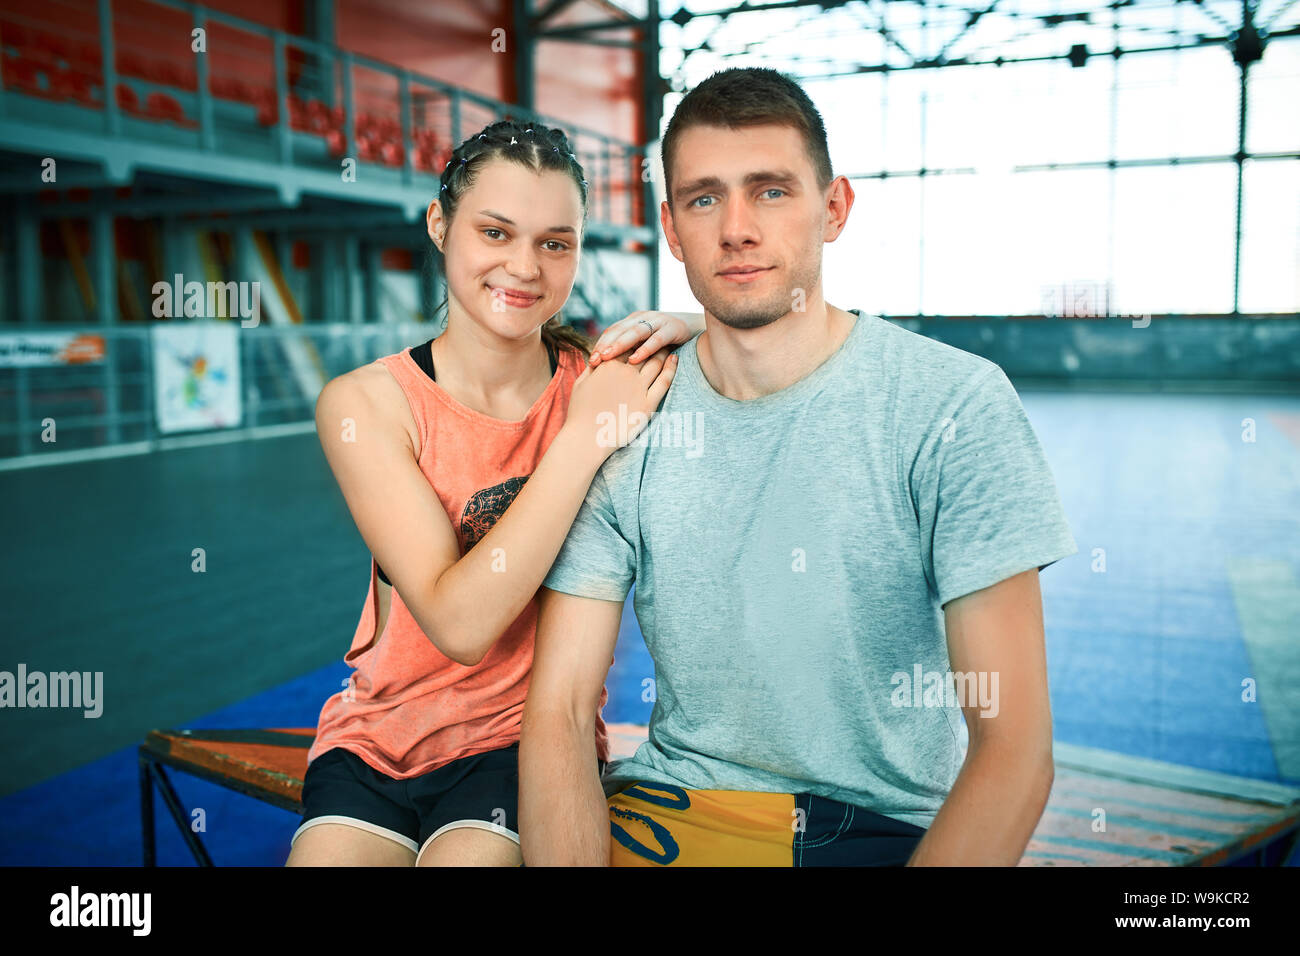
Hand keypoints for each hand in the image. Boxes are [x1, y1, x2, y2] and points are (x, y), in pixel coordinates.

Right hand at [564, 345, 677, 464]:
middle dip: (651, 340)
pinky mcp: (648, 404)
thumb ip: (592, 368)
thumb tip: (598, 357)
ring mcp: (638, 387)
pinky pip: (664, 381)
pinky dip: (671, 368)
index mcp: (608, 365)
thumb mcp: (581, 383)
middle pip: (643, 350)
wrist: (586, 438)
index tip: (641, 335)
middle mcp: (625, 372)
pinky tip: (675, 360)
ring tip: (669, 345)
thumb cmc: (579, 412)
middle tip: (659, 336)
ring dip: (663, 351)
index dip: (634, 338)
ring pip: (656, 362)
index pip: (625, 344)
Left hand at [589, 311, 703, 366]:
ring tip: (608, 357)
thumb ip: (630, 348)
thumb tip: (606, 365)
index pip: (612, 331)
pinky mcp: (672, 328)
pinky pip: (656, 339)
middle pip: (619, 330)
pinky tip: (635, 360)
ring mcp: (658, 321)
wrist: (696, 328)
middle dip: (605, 345)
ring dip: (620, 344)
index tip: (590, 362)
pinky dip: (645, 349)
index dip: (600, 345)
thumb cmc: (667, 341)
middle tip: (594, 360)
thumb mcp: (645, 342)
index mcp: (633, 320)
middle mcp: (643, 318)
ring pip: (635, 332)